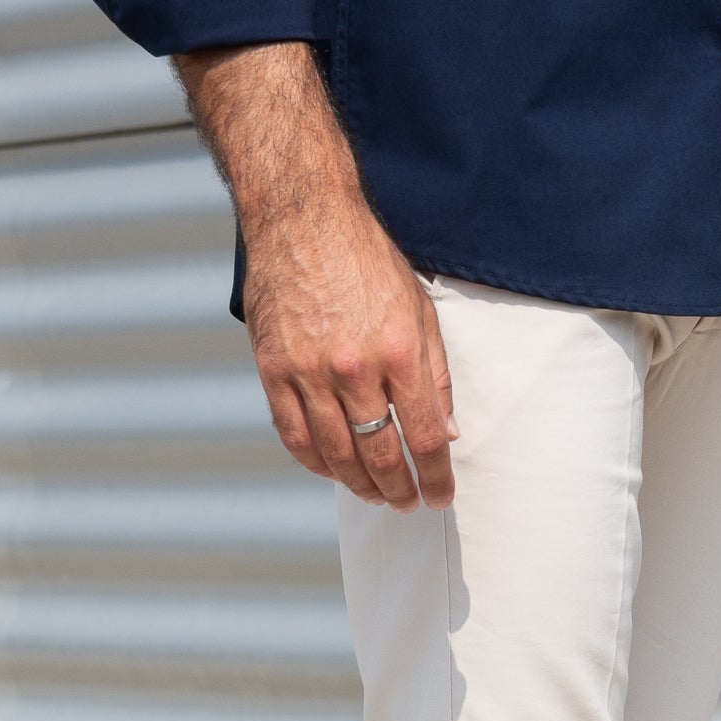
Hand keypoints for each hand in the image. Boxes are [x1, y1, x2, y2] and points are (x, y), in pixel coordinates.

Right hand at [244, 187, 456, 513]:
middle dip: (399, 489)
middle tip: (407, 503)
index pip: (425, 437)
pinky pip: (295, 436)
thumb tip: (446, 431)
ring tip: (375, 495)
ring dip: (359, 485)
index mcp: (399, 351)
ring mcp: (309, 372)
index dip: (435, 476)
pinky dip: (316, 463)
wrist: (303, 217)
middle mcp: (354, 368)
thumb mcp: (420, 309)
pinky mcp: (274, 371)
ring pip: (336, 455)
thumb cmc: (365, 259)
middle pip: (380, 456)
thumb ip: (436, 374)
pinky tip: (333, 471)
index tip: (440, 496)